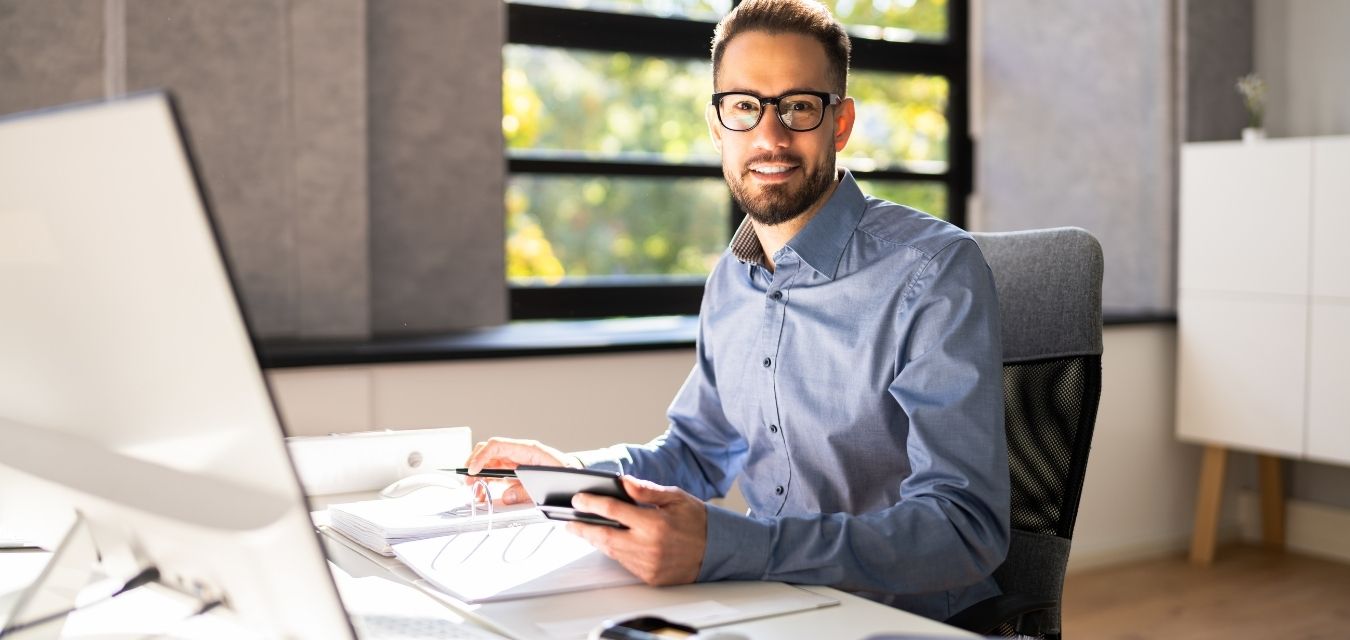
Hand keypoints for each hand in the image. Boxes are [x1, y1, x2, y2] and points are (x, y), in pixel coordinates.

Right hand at [464, 437, 579, 504]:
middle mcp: (519, 452)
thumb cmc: (566, 474)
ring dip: (479, 477)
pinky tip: (483, 493)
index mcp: (528, 449)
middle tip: (468, 483)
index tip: (472, 471)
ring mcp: (516, 461)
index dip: (481, 457)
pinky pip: (497, 473)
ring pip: (490, 463)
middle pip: (488, 452)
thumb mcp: (547, 484)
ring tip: (475, 493)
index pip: (497, 445)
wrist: (577, 476)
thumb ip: (525, 491)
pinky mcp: (516, 471)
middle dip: (475, 465)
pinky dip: (487, 482)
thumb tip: (505, 497)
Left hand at [566, 476, 706, 585]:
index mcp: (655, 524)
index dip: (592, 504)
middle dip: (583, 528)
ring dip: (596, 540)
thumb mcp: (675, 497)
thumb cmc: (697, 522)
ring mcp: (648, 565)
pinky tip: (608, 541)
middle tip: (570, 522)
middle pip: (605, 536)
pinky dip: (613, 551)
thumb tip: (623, 482)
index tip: (579, 499)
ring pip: (612, 552)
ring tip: (585, 529)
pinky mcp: (650, 577)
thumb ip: (646, 491)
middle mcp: (649, 547)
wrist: (717, 550)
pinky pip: (624, 563)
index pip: (614, 511)